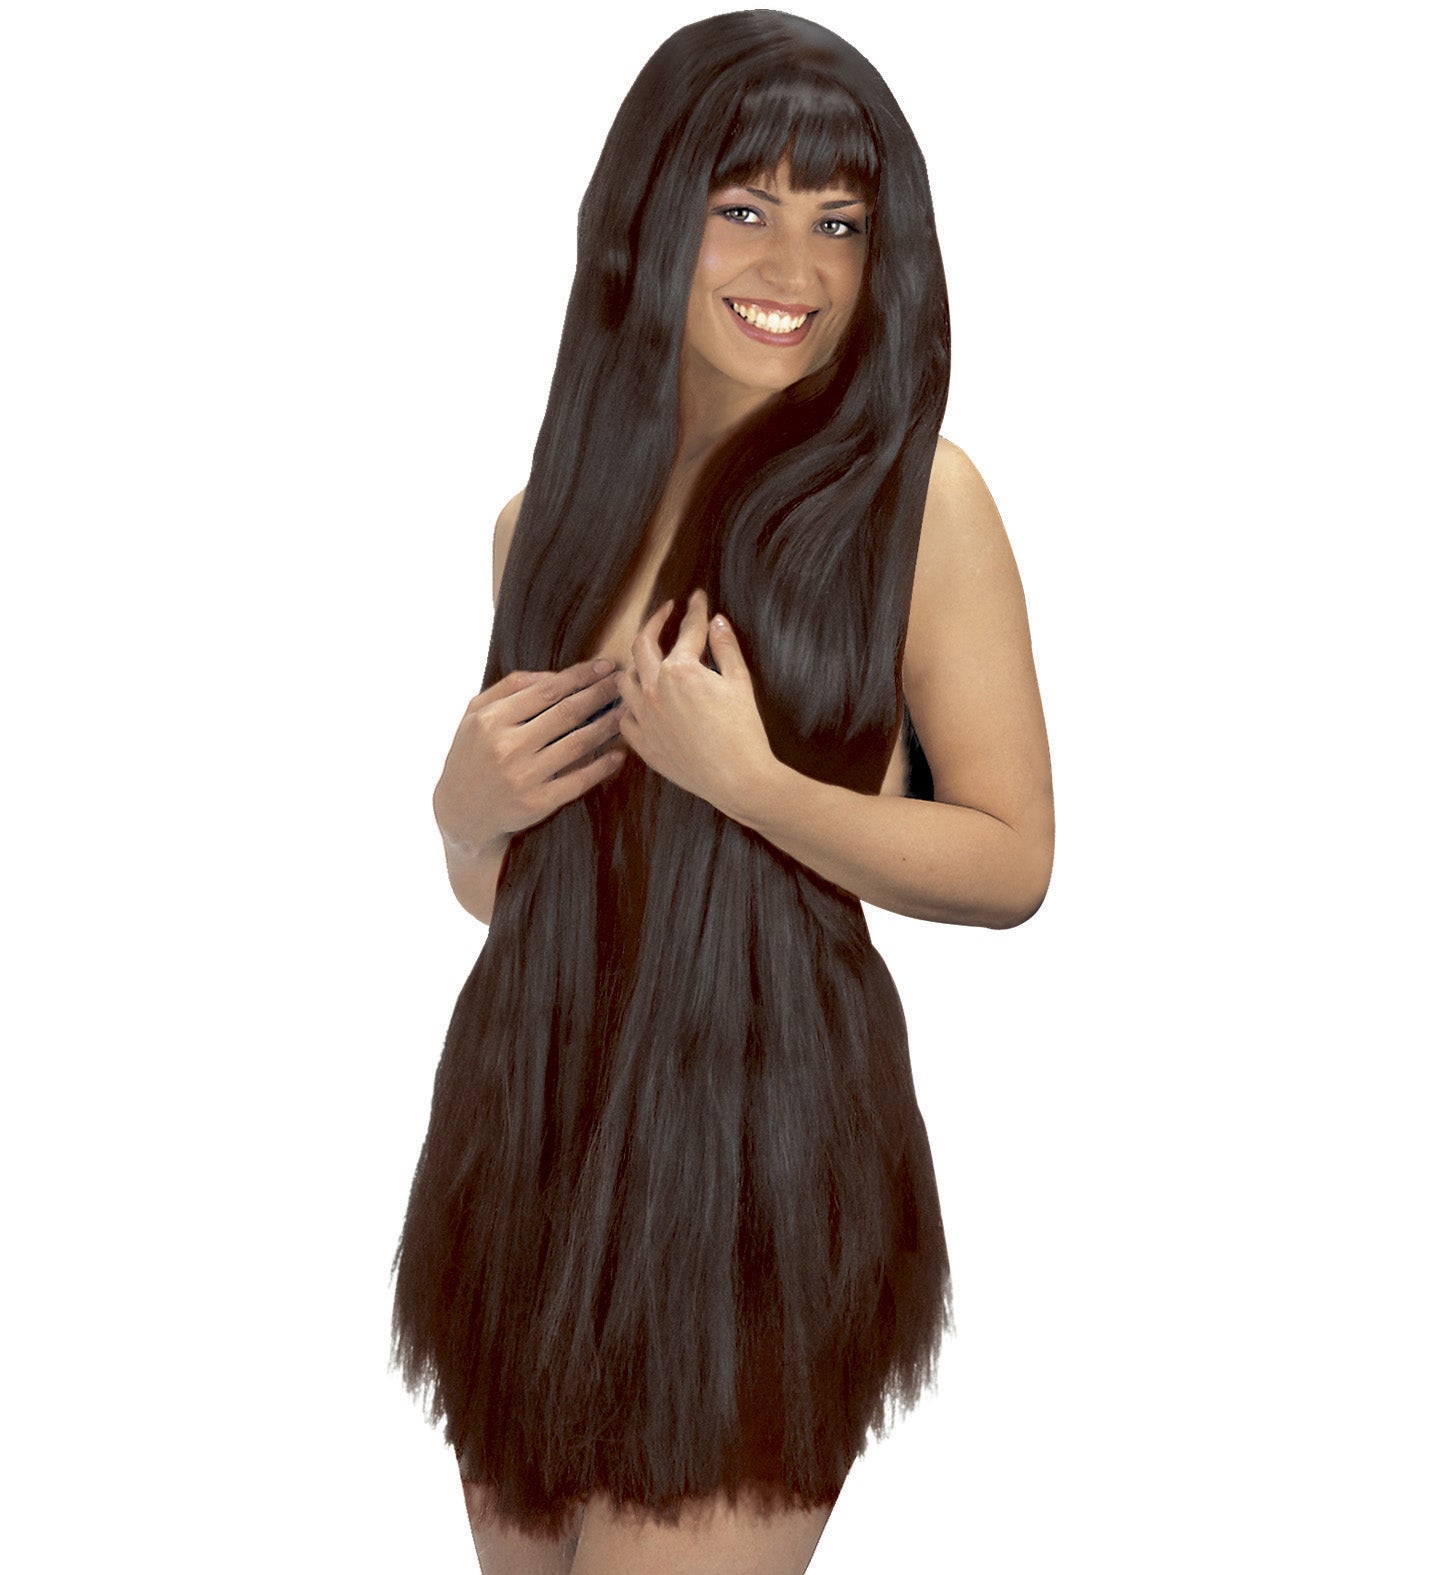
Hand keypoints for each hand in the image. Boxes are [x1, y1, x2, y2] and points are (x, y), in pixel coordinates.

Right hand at [433, 658, 627, 853]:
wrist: (460, 812)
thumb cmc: (472, 754)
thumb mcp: (475, 714)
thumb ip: (509, 687)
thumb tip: (553, 674)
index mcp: (493, 720)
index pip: (547, 690)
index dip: (581, 676)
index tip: (605, 666)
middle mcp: (507, 747)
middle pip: (568, 713)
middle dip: (600, 694)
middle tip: (623, 683)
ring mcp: (523, 777)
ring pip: (578, 744)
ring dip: (608, 726)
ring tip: (627, 713)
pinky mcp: (537, 803)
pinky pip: (579, 780)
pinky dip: (602, 766)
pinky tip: (619, 753)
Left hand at [616, 588, 776, 818]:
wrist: (737, 779)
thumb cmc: (743, 732)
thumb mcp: (739, 682)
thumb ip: (725, 647)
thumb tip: (717, 621)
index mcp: (680, 670)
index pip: (687, 629)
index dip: (695, 610)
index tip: (697, 599)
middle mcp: (654, 689)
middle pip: (643, 644)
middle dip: (655, 622)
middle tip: (666, 611)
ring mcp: (644, 717)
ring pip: (625, 679)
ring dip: (636, 663)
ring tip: (648, 657)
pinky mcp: (643, 742)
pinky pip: (625, 716)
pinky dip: (631, 704)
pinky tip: (642, 701)